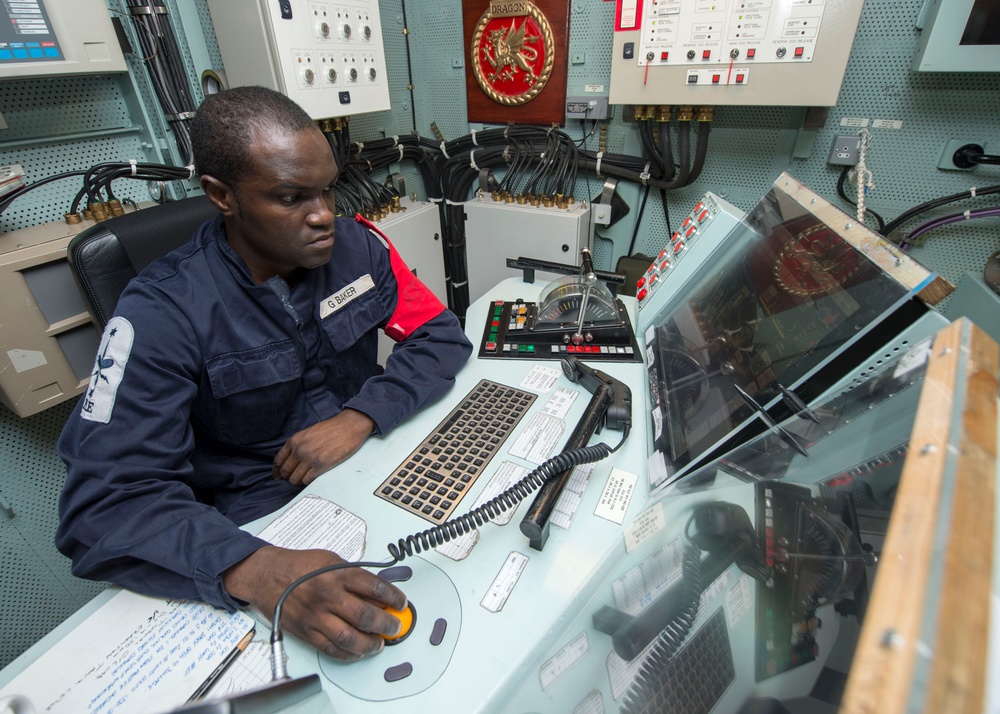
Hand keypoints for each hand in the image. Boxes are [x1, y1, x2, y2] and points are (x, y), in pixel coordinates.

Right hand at [223, 546, 406, 659]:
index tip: (401, 603)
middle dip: (386, 624)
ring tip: (379, 644)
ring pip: (349, 638)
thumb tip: (376, 592)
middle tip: (395, 626)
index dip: (393, 597)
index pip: (374, 587)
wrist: (267, 575)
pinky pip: (330, 649)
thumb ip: (353, 575)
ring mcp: (316, 616)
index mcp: (337, 574)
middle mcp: (328, 596)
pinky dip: (348, 654)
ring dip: (369, 644)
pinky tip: (358, 652)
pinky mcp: (306, 632)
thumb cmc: (299, 566)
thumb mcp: (331, 560)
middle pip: (365, 615)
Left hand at [273, 408, 374, 485]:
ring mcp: (310, 458)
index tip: (278, 475)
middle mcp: (299, 450)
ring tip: (304, 478)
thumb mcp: (308, 432)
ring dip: (298, 480)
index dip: (277, 470)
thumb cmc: (332, 428)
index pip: (278, 460)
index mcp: (295, 440)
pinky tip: (312, 477)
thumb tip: (292, 458)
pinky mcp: (321, 465)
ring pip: (295, 478)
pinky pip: (307, 480)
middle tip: (294, 477)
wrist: (349, 426)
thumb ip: (298, 444)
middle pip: (285, 471)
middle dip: (288, 476)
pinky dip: (308, 481)